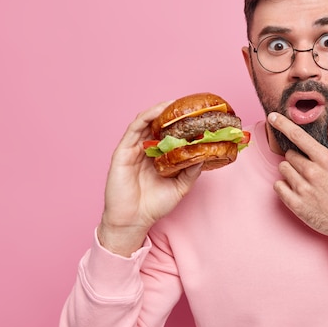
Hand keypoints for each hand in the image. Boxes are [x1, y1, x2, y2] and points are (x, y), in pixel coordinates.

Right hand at [98, 101, 201, 255]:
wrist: (133, 221)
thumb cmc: (154, 205)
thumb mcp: (180, 187)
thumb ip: (191, 171)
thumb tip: (205, 154)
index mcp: (159, 156)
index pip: (170, 133)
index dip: (181, 123)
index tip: (197, 115)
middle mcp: (146, 149)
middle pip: (158, 124)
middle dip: (171, 113)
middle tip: (188, 105)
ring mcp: (134, 149)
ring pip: (146, 122)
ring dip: (159, 111)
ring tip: (173, 104)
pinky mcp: (123, 152)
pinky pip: (134, 129)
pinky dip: (146, 118)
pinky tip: (157, 112)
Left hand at [267, 112, 327, 244]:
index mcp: (325, 160)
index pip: (299, 137)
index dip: (284, 124)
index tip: (273, 116)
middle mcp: (312, 172)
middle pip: (289, 154)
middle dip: (296, 157)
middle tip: (309, 167)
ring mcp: (302, 189)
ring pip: (283, 168)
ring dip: (290, 171)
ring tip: (305, 179)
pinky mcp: (295, 204)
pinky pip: (278, 186)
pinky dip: (284, 186)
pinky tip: (297, 189)